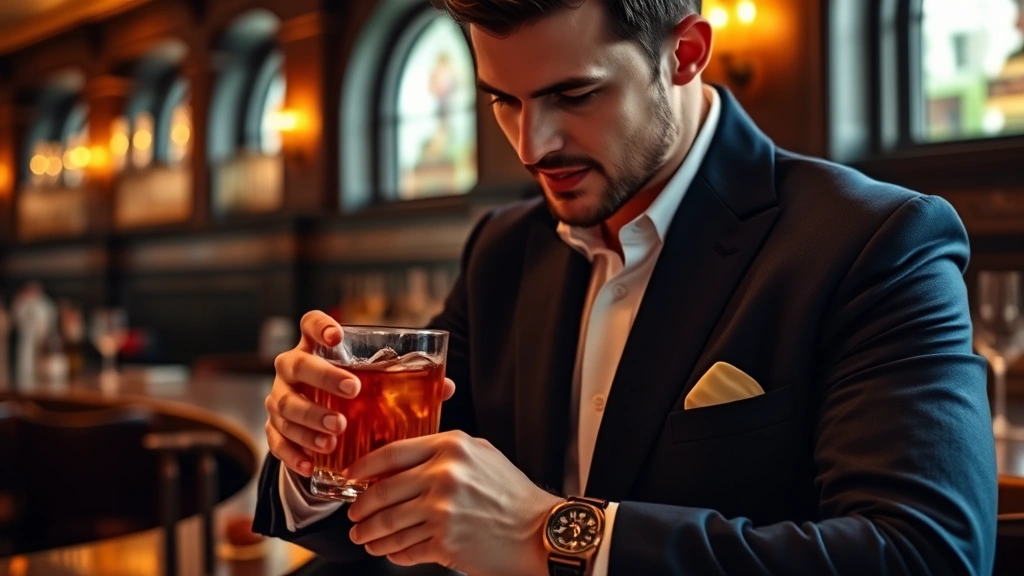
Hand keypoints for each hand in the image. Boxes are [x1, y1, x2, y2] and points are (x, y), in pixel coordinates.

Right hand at [264, 311, 455, 476]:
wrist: (321, 428)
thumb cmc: (354, 398)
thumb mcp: (374, 385)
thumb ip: (406, 384)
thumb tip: (448, 387)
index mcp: (316, 349)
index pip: (309, 324)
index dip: (320, 326)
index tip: (337, 335)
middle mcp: (292, 369)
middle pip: (296, 365)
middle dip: (323, 377)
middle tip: (353, 391)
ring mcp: (280, 398)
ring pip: (285, 406)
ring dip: (309, 421)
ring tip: (335, 435)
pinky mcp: (274, 430)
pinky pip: (276, 441)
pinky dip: (293, 454)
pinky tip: (311, 464)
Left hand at [346, 430, 563, 575]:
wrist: (539, 531)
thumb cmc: (512, 494)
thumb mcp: (481, 455)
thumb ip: (443, 452)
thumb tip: (402, 462)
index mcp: (451, 448)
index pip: (392, 453)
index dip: (364, 467)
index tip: (353, 476)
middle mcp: (444, 476)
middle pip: (382, 492)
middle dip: (360, 507)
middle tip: (354, 514)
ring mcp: (442, 511)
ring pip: (389, 524)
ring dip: (371, 534)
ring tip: (364, 537)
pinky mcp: (444, 542)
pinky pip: (406, 549)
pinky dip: (393, 553)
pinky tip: (390, 551)